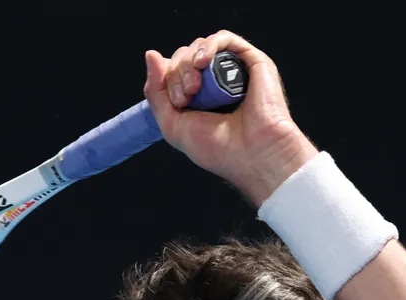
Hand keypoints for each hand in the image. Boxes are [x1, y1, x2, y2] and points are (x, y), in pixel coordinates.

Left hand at [143, 30, 319, 205]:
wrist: (254, 155)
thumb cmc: (219, 149)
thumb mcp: (173, 125)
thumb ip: (156, 92)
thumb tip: (151, 54)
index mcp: (198, 98)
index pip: (172, 72)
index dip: (167, 79)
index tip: (177, 102)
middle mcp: (215, 83)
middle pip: (184, 57)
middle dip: (177, 72)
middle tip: (186, 97)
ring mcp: (233, 71)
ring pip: (200, 47)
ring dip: (189, 62)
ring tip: (194, 87)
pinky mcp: (251, 61)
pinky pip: (224, 38)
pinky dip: (208, 45)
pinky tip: (202, 62)